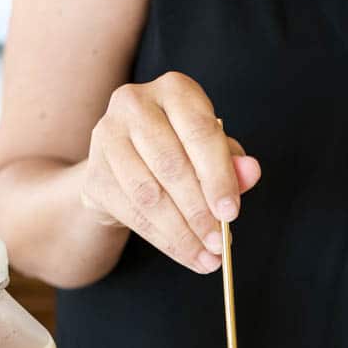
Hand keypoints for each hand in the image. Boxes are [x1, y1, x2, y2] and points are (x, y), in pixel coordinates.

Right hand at [81, 72, 260, 272]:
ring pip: (149, 195)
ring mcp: (107, 137)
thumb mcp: (212, 152)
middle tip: (220, 243)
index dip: (218, 176)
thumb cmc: (181, 151)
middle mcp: (135, 104)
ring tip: (207, 257)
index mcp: (174, 90)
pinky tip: (187, 255)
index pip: (201, 133)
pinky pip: (133, 214)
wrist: (127, 164)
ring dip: (182, 233)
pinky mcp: (95, 173)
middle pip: (172, 165)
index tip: (231, 213)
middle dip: (200, 212)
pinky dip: (164, 240)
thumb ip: (232, 162)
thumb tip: (251, 172)